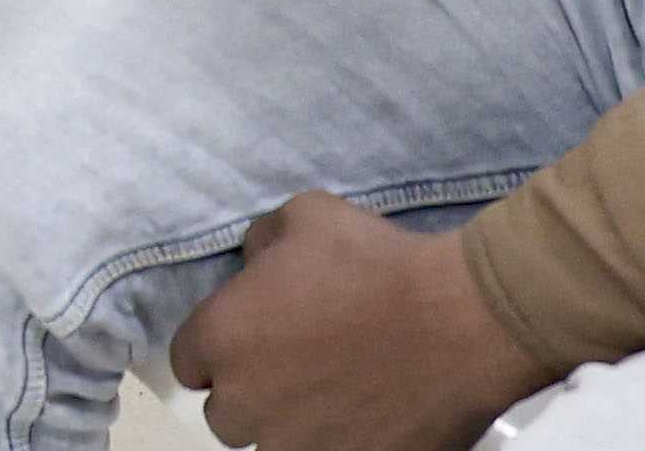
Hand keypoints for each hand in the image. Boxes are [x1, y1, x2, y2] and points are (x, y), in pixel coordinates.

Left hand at [171, 194, 550, 450]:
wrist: (456, 321)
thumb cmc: (374, 262)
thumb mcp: (302, 217)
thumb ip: (259, 246)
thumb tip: (253, 269)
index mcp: (222, 339)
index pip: (187, 361)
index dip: (217, 347)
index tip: (253, 336)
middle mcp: (246, 404)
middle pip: (226, 414)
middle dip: (252, 390)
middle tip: (297, 364)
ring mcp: (294, 447)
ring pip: (274, 444)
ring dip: (293, 422)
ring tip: (335, 391)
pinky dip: (338, 440)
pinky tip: (365, 412)